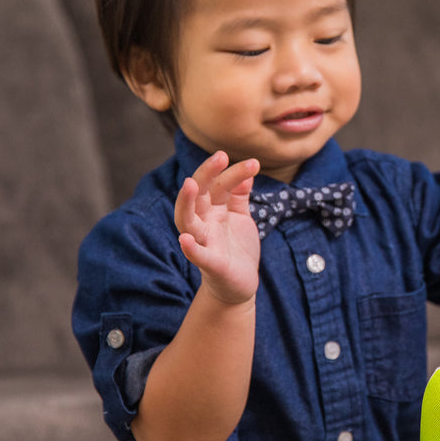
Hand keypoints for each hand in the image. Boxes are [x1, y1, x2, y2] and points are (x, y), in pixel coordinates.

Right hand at [174, 151, 261, 304]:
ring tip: (189, 184)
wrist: (240, 284)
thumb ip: (239, 195)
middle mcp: (204, 223)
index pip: (218, 185)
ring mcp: (204, 243)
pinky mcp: (211, 265)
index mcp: (213, 210)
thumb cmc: (237, 248)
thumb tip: (247, 171)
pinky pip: (197, 256)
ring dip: (186, 202)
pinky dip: (191, 249)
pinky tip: (185, 240)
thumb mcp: (240, 217)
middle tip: (221, 156)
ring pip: (187, 220)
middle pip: (198, 194)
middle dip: (206, 174)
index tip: (254, 163)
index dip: (232, 172)